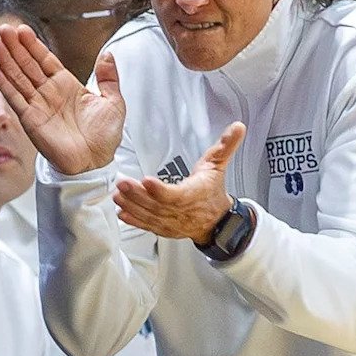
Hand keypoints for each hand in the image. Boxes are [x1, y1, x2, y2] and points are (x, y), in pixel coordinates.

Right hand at [0, 24, 125, 174]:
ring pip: (18, 78)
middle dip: (15, 47)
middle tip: (4, 29)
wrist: (96, 163)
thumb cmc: (104, 138)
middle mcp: (50, 94)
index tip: (23, 30)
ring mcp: (38, 106)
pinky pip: (16, 99)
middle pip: (28, 65)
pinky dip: (5, 85)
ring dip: (7, 60)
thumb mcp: (114, 103)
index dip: (33, 45)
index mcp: (67, 86)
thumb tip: (108, 54)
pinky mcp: (31, 121)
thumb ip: (109, 78)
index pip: (45, 60)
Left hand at [114, 123, 245, 243]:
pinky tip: (122, 213)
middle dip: (137, 195)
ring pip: (150, 216)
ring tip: (118, 195)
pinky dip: (134, 221)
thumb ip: (226, 146)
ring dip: (132, 206)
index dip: (160, 190)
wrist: (217, 222)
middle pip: (157, 205)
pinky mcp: (164, 228)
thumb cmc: (212, 192)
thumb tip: (238, 127)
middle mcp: (182, 211)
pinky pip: (148, 226)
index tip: (146, 181)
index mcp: (195, 194)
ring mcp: (172, 222)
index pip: (176, 195)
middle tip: (122, 183)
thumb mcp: (218, 166)